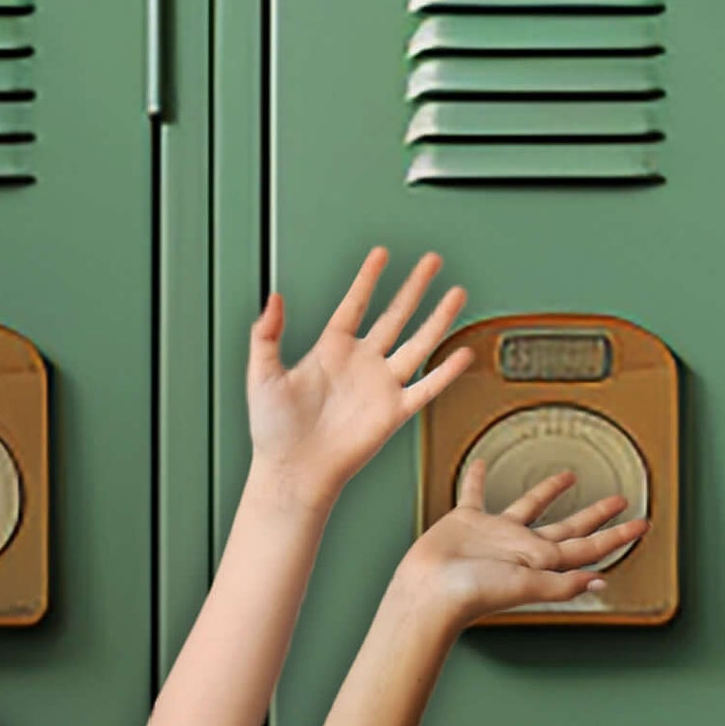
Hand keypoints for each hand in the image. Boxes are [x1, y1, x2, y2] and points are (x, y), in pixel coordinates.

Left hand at [246, 247, 472, 509]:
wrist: (294, 471)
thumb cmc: (273, 430)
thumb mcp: (262, 374)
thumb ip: (266, 334)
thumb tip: (274, 298)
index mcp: (330, 350)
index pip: (355, 304)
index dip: (368, 279)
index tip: (382, 254)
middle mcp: (361, 363)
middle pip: (396, 315)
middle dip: (415, 287)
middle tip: (433, 262)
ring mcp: (381, 386)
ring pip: (418, 343)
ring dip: (438, 318)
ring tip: (457, 293)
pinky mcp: (394, 413)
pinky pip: (426, 388)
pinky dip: (446, 373)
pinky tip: (462, 354)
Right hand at [390, 473, 639, 632]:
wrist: (430, 592)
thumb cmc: (474, 594)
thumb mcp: (527, 585)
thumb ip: (562, 583)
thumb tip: (600, 581)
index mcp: (542, 561)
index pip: (589, 546)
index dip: (617, 536)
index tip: (642, 525)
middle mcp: (524, 547)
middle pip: (569, 526)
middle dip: (596, 514)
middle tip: (620, 499)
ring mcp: (497, 533)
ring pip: (530, 505)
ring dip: (548, 490)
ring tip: (568, 475)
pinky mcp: (467, 521)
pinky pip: (476, 493)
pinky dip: (478, 478)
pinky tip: (482, 463)